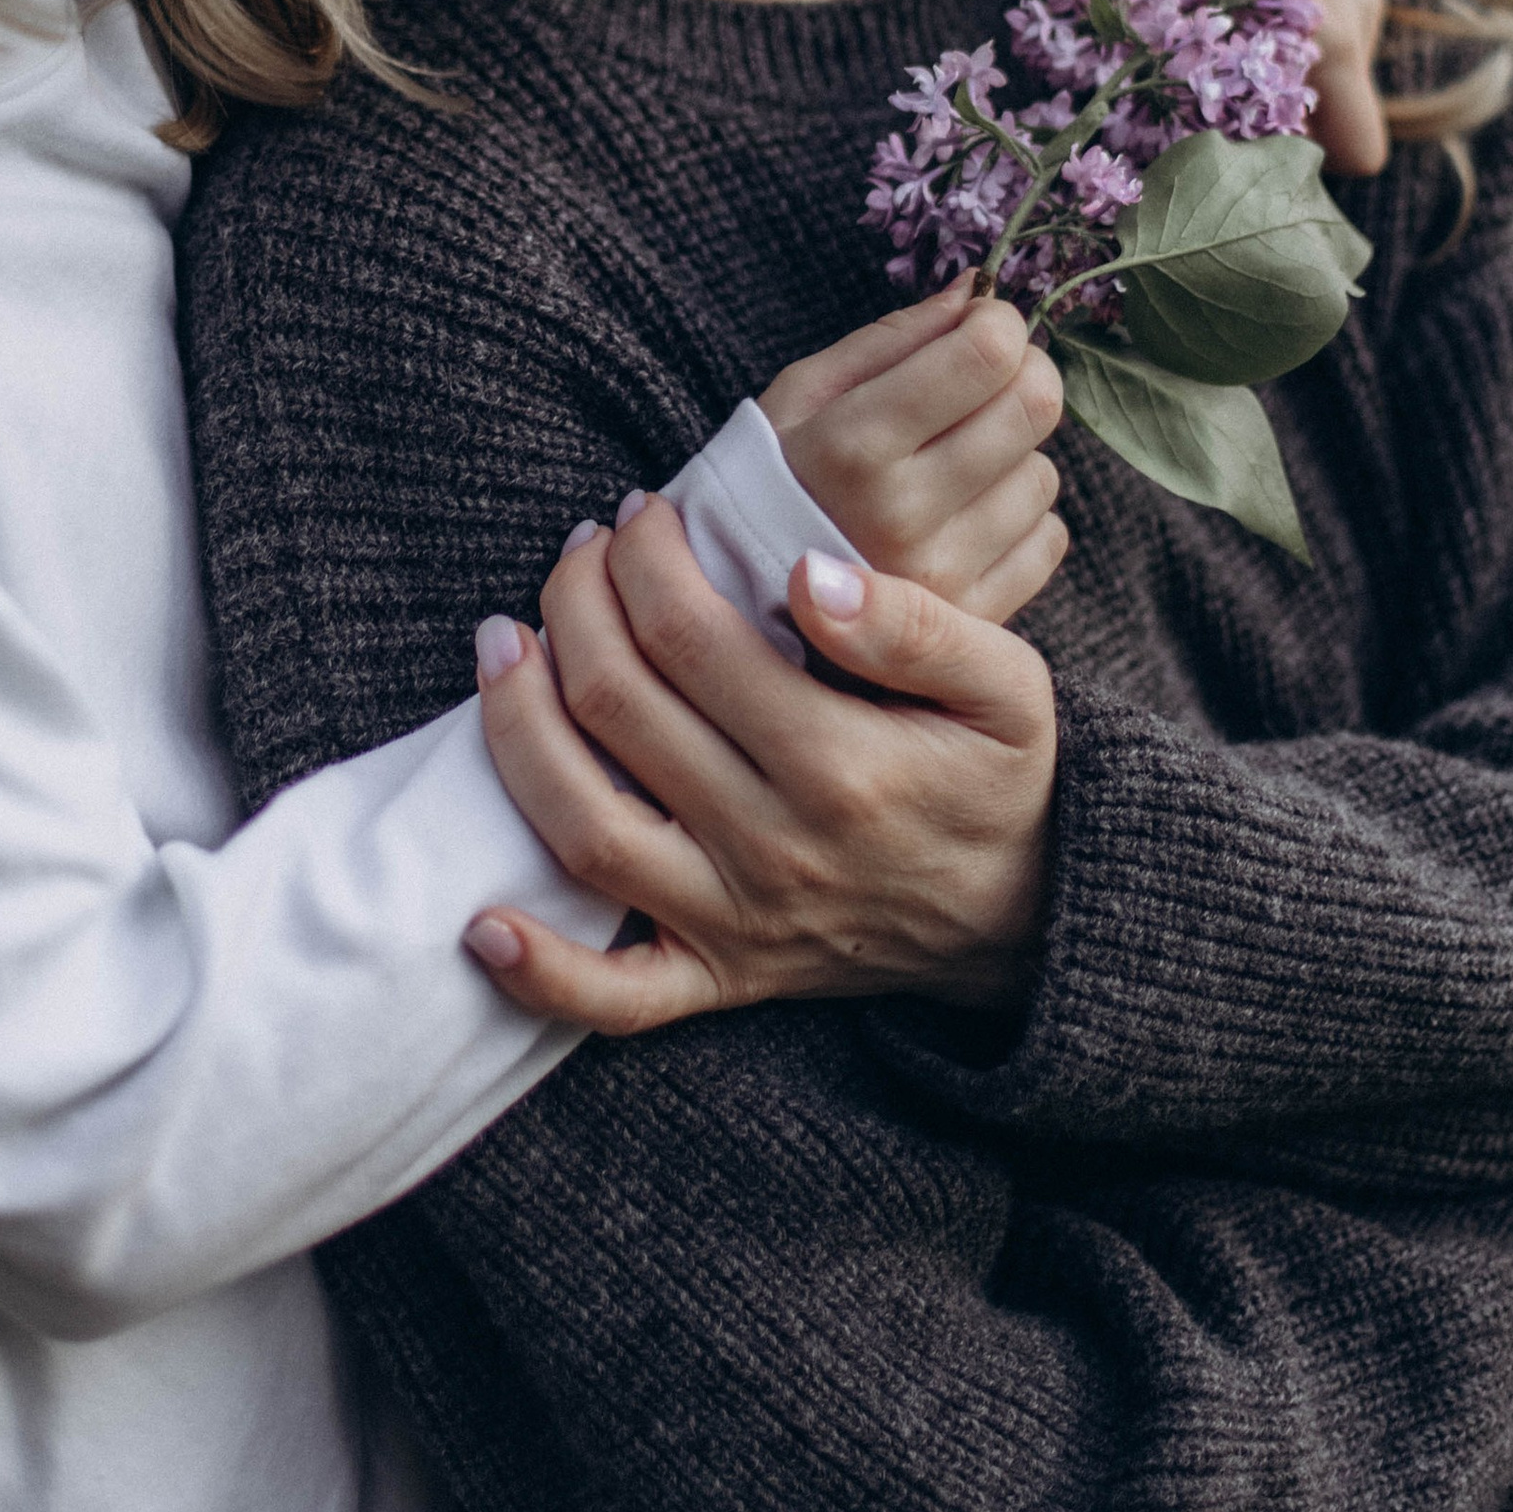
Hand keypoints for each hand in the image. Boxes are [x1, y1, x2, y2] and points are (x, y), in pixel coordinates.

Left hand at [464, 495, 1058, 1034]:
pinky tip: (478, 920)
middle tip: (577, 550)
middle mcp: (773, 848)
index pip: (689, 635)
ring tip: (501, 644)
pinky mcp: (724, 978)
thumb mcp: (1010, 685)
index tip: (640, 514)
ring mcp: (739, 924)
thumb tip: (805, 574)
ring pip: (585, 832)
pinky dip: (542, 972)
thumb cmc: (1003, 777)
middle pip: (617, 709)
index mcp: (840, 763)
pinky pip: (615, 998)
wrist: (1033, 914)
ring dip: (517, 733)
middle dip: (573, 606)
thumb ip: (914, 623)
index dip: (642, 559)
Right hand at [759, 283, 1065, 619]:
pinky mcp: (970, 622)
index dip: (996, 322)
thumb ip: (895, 336)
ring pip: (1043, 474)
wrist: (738, 602)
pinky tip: (965, 517)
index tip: (976, 326)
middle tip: (984, 381)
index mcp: (855, 445)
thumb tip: (980, 290)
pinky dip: (1020, 518)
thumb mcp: (804, 393)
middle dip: (1020, 375)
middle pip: (1034, 407)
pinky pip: (1048, 540)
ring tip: (953, 465)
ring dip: (1012, 454)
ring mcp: (942, 579)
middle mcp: (903, 514)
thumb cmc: (772, 477)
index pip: (989, 353)